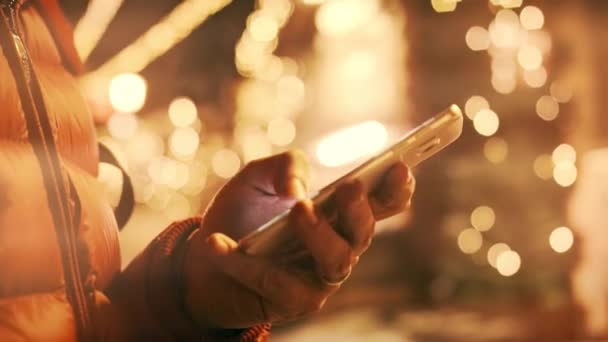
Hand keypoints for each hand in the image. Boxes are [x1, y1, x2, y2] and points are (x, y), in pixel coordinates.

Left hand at [183, 151, 414, 328]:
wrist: (200, 261)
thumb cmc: (238, 216)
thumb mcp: (256, 178)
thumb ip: (284, 166)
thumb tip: (300, 191)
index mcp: (337, 213)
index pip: (380, 203)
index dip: (396, 188)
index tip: (401, 167)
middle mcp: (337, 245)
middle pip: (364, 231)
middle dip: (360, 209)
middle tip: (350, 187)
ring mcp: (319, 276)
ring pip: (337, 260)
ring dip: (319, 233)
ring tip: (299, 209)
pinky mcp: (293, 301)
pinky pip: (278, 282)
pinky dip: (245, 262)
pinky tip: (216, 243)